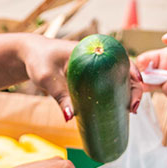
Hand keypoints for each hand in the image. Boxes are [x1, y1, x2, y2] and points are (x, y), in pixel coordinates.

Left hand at [20, 34, 142, 120]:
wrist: (29, 55)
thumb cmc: (38, 60)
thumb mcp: (47, 77)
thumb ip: (59, 95)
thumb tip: (71, 117)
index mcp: (91, 50)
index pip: (120, 57)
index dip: (133, 71)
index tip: (137, 84)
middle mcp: (97, 57)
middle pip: (124, 70)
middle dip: (134, 88)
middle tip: (133, 108)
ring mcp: (95, 68)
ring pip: (118, 80)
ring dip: (127, 94)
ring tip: (130, 111)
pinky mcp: (90, 78)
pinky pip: (108, 86)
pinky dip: (116, 96)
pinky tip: (120, 110)